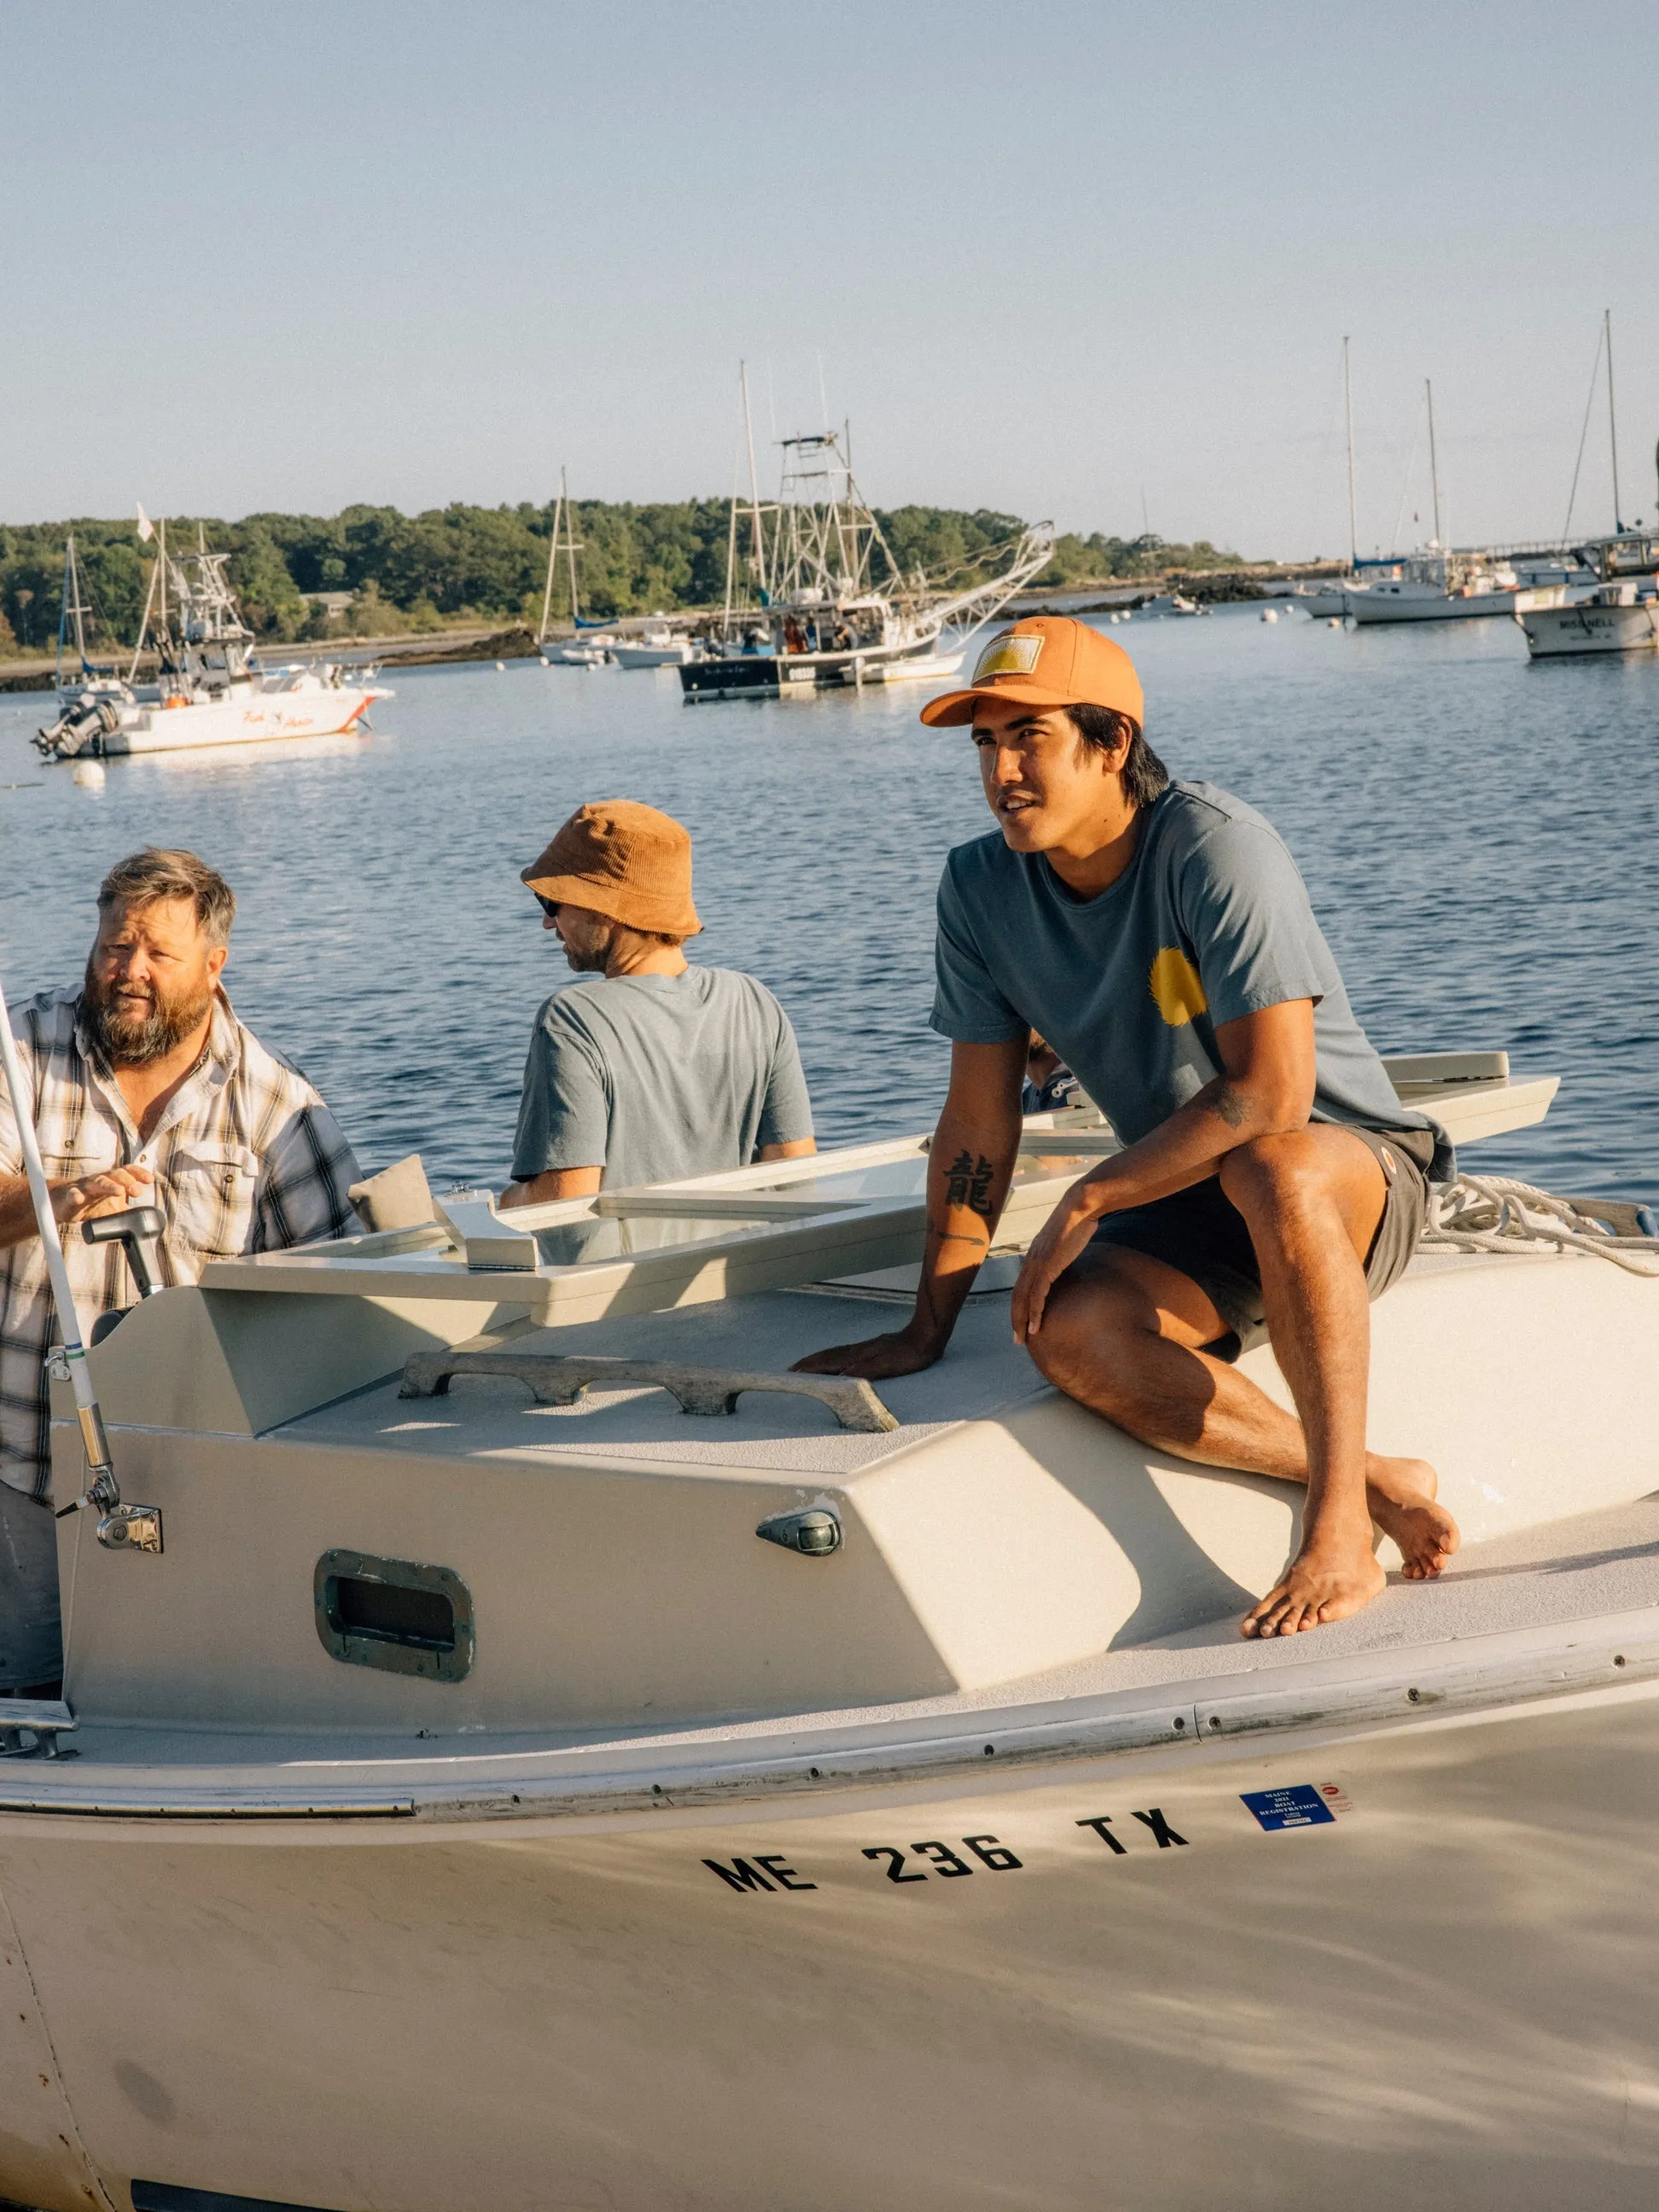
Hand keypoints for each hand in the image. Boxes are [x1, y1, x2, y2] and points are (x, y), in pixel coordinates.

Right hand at [52, 1165, 153, 1226]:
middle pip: (115, 1174)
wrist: (62, 1203)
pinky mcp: (69, 1197)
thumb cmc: (91, 1203)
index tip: (150, 1180)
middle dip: (127, 1181)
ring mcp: (84, 1187)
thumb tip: (144, 1223)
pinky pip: (72, 1194)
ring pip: (97, 1182)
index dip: (139, 1173)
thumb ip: (127, 1213)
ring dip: (109, 1186)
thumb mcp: (113, 1209)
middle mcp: (100, 1180)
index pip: (127, 1172)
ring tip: (119, 1191)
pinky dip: (75, 1196)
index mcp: (112, 1181)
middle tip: (137, 1191)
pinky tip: (79, 1199)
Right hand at [791, 1323, 942, 1381]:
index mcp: (859, 1356)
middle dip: (808, 1363)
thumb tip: (840, 1377)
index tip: (793, 1373)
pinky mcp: (872, 1348)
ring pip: (835, 1354)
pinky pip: (845, 1354)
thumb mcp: (888, 1365)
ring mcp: (864, 1348)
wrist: (925, 1336)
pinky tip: (835, 1362)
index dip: (810, 1368)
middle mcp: (858, 1351)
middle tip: (791, 1370)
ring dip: (818, 1360)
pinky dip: (833, 1358)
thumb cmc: (909, 1355)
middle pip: (827, 1356)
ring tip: (806, 1365)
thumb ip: (864, 1370)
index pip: (828, 1362)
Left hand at [1010, 1181, 1104, 1344]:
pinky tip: (1036, 1325)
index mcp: (1034, 1256)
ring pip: (1024, 1299)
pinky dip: (1035, 1312)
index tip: (1022, 1322)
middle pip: (1017, 1296)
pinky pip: (1037, 1294)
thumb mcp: (1065, 1243)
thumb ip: (1061, 1255)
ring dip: (1022, 1320)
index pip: (1021, 1287)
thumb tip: (1066, 1262)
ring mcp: (1037, 1264)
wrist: (1080, 1207)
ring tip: (1023, 1338)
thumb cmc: (1077, 1222)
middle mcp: (1031, 1261)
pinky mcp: (1047, 1266)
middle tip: (1017, 1339)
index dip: (1019, 1306)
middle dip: (1016, 1319)